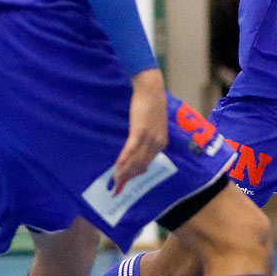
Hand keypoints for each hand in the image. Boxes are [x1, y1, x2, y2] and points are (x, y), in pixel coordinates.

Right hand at [114, 69, 167, 185]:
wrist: (151, 92)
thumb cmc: (151, 108)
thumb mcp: (153, 127)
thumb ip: (148, 139)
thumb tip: (138, 150)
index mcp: (162, 143)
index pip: (148, 162)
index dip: (137, 172)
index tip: (128, 179)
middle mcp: (157, 142)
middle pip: (142, 163)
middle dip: (129, 174)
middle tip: (117, 183)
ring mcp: (149, 137)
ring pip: (136, 158)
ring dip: (125, 169)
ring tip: (115, 178)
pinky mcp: (140, 130)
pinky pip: (131, 148)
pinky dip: (124, 158)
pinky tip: (117, 165)